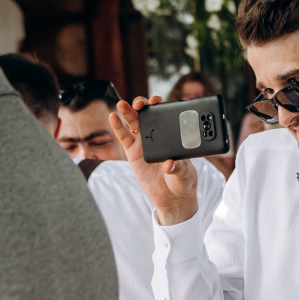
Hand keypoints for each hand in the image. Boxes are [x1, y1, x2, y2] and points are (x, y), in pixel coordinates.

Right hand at [109, 97, 198, 224]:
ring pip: (134, 123)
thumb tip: (169, 165)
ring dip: (127, 112)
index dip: (160, 104)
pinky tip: (113, 117)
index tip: (157, 101)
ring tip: (122, 104)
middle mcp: (157, 136)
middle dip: (142, 105)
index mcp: (172, 135)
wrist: (172, 198)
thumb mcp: (185, 173)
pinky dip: (118, 126)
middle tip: (140, 104)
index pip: (165, 115)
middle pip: (147, 114)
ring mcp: (143, 143)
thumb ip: (178, 167)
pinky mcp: (133, 153)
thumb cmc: (183, 181)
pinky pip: (124, 138)